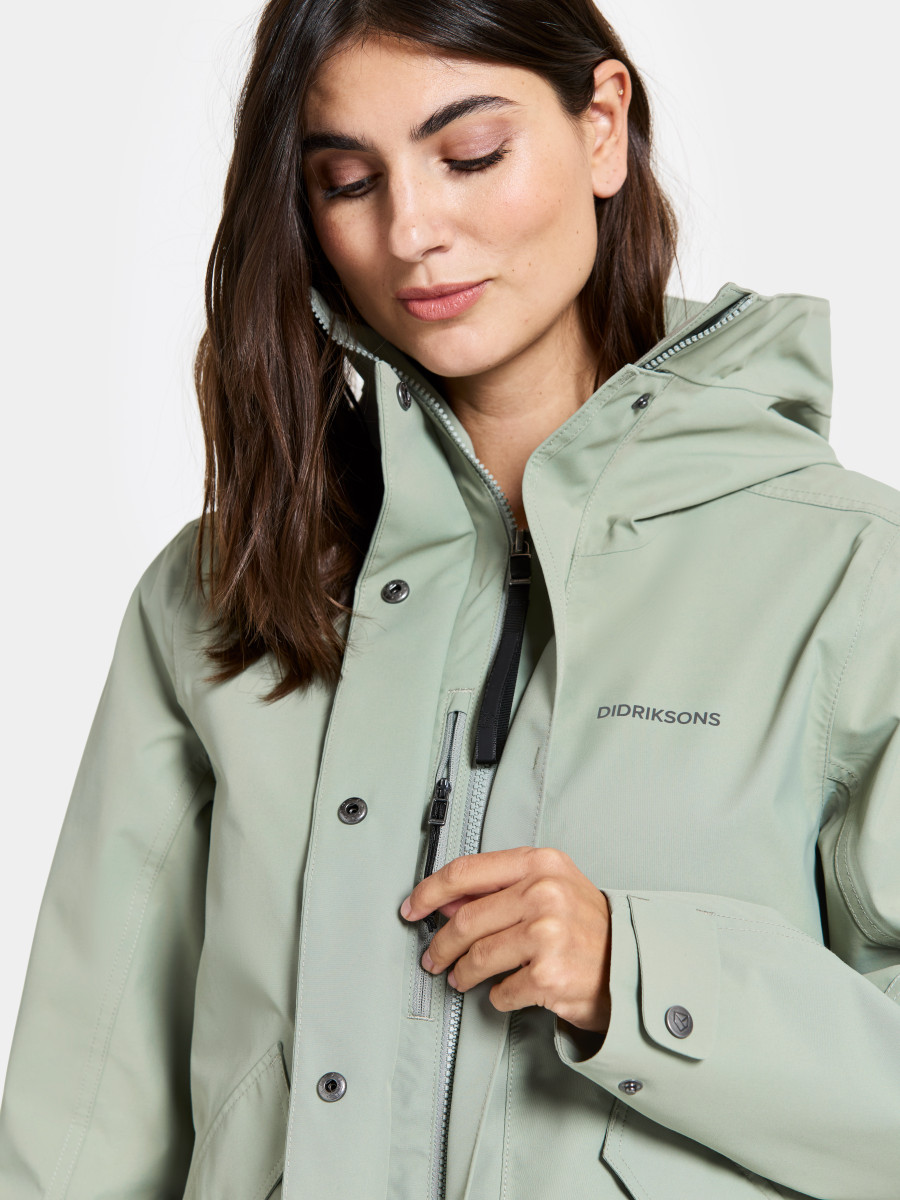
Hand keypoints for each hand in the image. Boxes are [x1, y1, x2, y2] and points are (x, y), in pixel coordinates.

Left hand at [399, 846, 611, 1033]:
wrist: (632, 963)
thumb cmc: (587, 925)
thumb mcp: (550, 887)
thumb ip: (499, 890)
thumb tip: (446, 903)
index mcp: (540, 864)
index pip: (466, 871)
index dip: (430, 891)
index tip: (412, 907)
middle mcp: (544, 894)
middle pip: (466, 921)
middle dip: (441, 944)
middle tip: (433, 957)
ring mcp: (547, 934)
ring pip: (478, 957)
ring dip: (462, 973)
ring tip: (461, 978)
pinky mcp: (549, 975)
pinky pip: (501, 990)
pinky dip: (498, 996)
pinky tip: (506, 991)